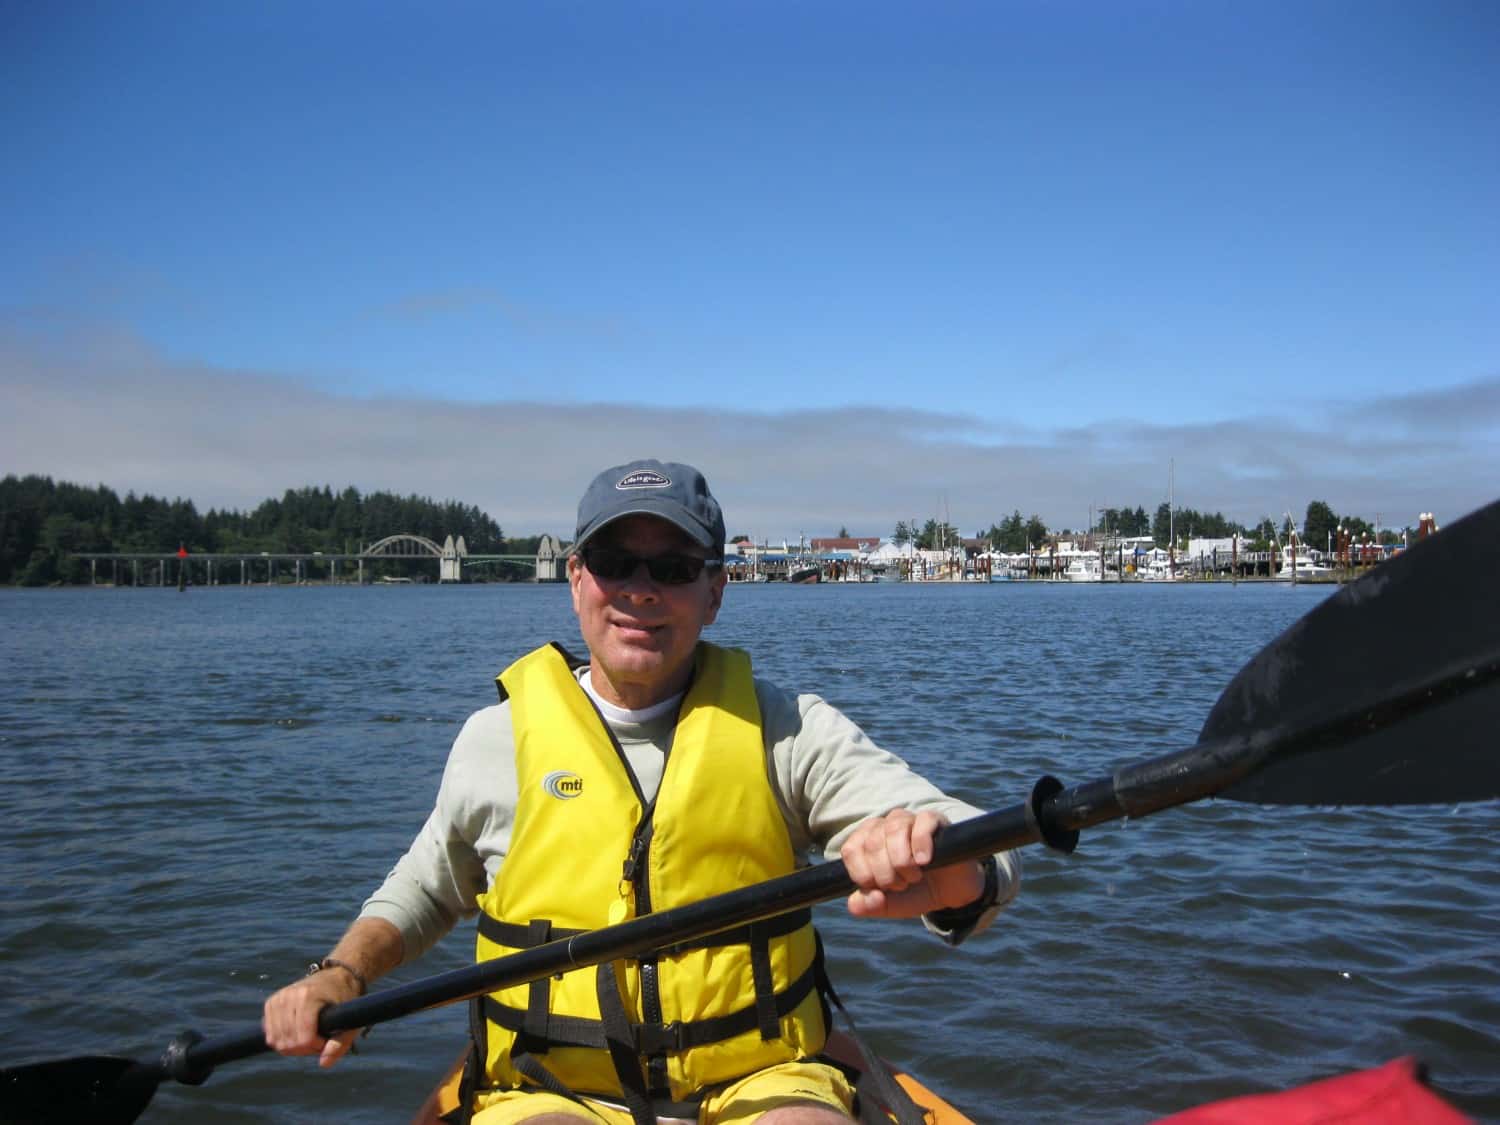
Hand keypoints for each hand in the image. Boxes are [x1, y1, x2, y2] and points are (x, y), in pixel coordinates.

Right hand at [262, 969, 361, 1067]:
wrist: (336, 976)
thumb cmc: (345, 999)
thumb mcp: (350, 1020)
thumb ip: (340, 1044)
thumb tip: (324, 1064)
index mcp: (308, 997)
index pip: (304, 1038)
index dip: (316, 1047)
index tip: (327, 1040)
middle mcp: (289, 996)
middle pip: (289, 1042)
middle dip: (305, 1049)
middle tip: (320, 1040)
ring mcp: (278, 999)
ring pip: (276, 1041)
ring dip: (293, 1046)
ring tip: (310, 1036)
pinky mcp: (271, 1003)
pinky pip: (270, 1035)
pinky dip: (282, 1041)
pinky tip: (297, 1033)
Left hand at [839, 809, 984, 919]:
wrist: (951, 891)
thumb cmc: (916, 891)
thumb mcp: (891, 905)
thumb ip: (869, 906)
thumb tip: (854, 904)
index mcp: (868, 841)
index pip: (851, 849)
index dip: (862, 874)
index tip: (879, 889)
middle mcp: (885, 826)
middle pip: (872, 843)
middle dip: (885, 873)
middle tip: (902, 885)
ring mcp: (910, 820)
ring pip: (894, 829)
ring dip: (902, 861)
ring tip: (915, 876)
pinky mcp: (934, 820)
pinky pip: (922, 823)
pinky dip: (921, 844)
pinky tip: (925, 861)